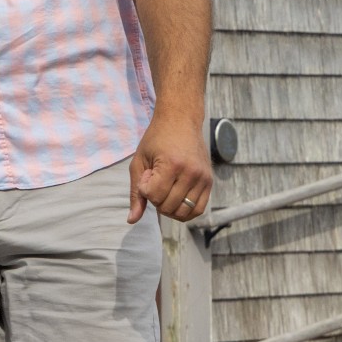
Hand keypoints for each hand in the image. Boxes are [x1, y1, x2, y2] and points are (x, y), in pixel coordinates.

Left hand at [130, 110, 213, 224]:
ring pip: (183, 212)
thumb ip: (135, 192)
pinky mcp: (210, 182)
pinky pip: (198, 209)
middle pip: (168, 206)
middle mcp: (192, 173)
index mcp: (172, 165)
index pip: (154, 196)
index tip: (147, 175)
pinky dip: (184, 211)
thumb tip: (131, 220)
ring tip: (165, 190)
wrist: (181, 121)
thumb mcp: (139, 162)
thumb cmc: (156, 140)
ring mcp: (203, 178)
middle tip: (156, 181)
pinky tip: (175, 199)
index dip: (145, 190)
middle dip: (156, 200)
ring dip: (169, 208)